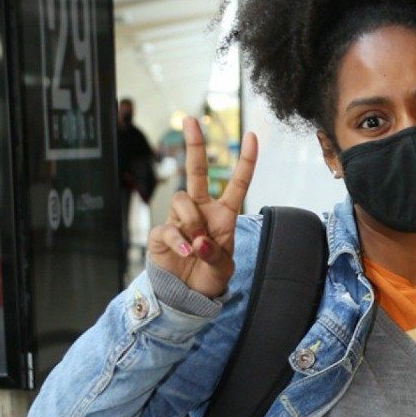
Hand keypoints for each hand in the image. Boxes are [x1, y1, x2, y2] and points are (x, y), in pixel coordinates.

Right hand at [148, 115, 257, 297]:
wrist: (186, 296)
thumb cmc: (209, 277)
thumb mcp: (223, 269)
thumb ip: (216, 254)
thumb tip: (199, 241)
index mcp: (223, 214)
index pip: (237, 183)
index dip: (246, 161)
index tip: (253, 137)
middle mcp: (200, 210)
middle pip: (196, 170)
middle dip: (194, 144)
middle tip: (190, 120)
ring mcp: (179, 219)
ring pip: (182, 199)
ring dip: (193, 221)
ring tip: (197, 246)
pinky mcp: (161, 233)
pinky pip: (169, 227)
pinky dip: (179, 240)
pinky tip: (187, 253)